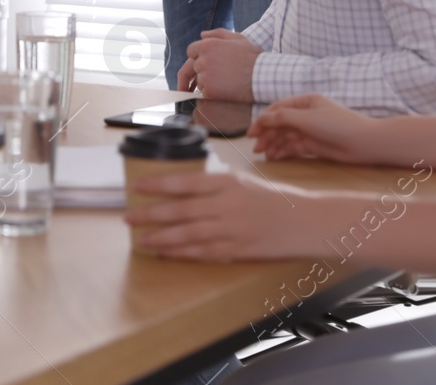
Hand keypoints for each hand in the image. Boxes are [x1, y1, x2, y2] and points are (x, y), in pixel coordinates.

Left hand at [125, 169, 318, 260]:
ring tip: (141, 240)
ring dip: (162, 238)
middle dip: (151, 215)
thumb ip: (214, 185)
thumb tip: (181, 188)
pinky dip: (183, 254)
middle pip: (181, 211)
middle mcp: (228, 205)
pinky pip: (205, 253)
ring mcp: (233, 230)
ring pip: (189, 235)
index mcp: (227, 183)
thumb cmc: (274, 198)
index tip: (137, 188)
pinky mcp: (239, 250)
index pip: (185, 182)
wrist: (306, 221)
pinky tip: (167, 254)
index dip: (158, 185)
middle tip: (128, 217)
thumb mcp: (243, 181)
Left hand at [178, 28, 258, 100]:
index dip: (197, 56)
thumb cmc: (253, 57)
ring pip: (199, 81)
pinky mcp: (209, 91)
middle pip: (193, 66)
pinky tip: (224, 90)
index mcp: (207, 45)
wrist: (263, 77)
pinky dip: (211, 93)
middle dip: (200, 70)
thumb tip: (202, 35)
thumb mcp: (238, 38)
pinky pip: (203, 93)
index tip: (204, 62)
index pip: (191, 51)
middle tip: (211, 76)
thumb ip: (218, 34)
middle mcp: (202, 60)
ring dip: (206, 82)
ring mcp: (205, 76)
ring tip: (225, 81)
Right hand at [249, 94, 380, 164]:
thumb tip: (261, 119)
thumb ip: (282, 118)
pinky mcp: (314, 146)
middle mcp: (306, 115)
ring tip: (265, 156)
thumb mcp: (307, 118)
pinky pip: (294, 147)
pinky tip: (276, 158)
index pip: (277, 109)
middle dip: (267, 135)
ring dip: (274, 145)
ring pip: (286, 137)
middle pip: (280, 124)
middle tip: (256, 149)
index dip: (262, 120)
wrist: (365, 143)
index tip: (251, 134)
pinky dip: (284, 152)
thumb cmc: (338, 125)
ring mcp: (310, 131)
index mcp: (305, 102)